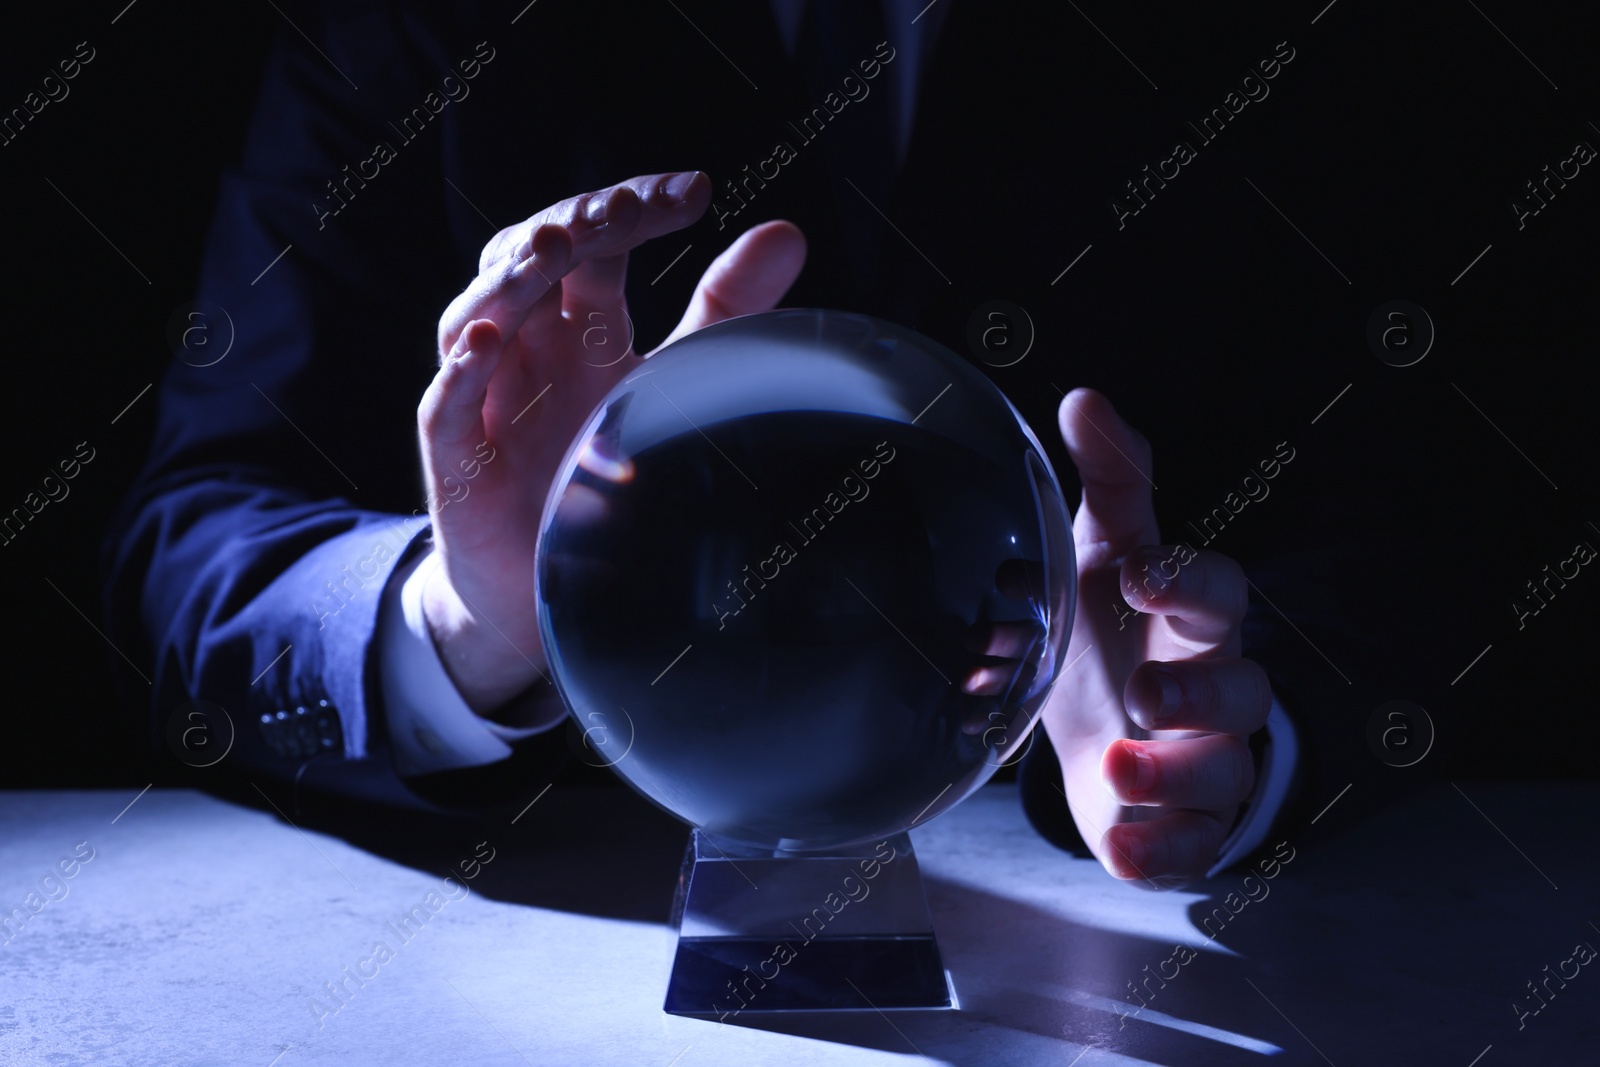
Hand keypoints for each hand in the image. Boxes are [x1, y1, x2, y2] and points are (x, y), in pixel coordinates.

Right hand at [417, 172, 805, 710]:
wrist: (553, 593)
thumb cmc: (607, 479)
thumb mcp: (674, 382)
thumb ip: (723, 311)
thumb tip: (786, 232)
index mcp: (579, 327)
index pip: (592, 242)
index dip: (632, 206)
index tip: (695, 191)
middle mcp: (527, 350)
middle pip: (527, 260)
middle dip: (574, 225)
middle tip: (627, 210)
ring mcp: (485, 401)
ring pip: (476, 316)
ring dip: (512, 278)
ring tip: (559, 245)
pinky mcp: (457, 463)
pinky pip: (445, 408)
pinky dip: (460, 374)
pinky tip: (483, 343)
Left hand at [1040, 389, 1271, 886]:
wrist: (1097, 728)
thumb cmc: (1112, 625)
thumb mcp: (1104, 548)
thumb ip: (1109, 480)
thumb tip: (1084, 398)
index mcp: (1195, 619)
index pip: (1218, 592)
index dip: (1187, 579)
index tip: (1138, 570)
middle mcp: (1216, 692)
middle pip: (1240, 690)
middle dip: (1195, 691)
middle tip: (1143, 688)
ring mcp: (1205, 764)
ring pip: (1221, 776)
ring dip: (1173, 776)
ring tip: (1115, 767)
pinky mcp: (1178, 827)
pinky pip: (1188, 848)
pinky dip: (1159, 851)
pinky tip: (1123, 845)